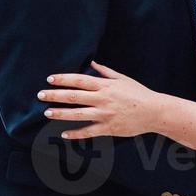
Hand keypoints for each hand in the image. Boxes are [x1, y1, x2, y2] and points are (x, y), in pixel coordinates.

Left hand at [39, 61, 164, 139]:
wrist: (154, 111)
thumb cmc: (138, 93)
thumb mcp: (122, 78)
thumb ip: (105, 71)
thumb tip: (91, 62)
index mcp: (105, 86)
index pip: (79, 80)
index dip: (63, 79)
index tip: (50, 79)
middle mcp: (103, 99)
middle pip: (74, 96)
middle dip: (55, 95)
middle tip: (40, 95)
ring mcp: (105, 114)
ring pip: (78, 114)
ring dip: (61, 113)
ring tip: (47, 113)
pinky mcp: (109, 128)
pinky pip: (89, 132)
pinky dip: (76, 133)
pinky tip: (64, 134)